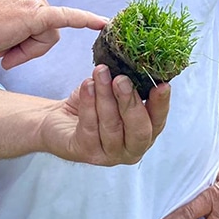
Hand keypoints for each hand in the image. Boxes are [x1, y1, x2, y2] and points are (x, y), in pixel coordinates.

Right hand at [0, 0, 106, 67]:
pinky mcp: (34, 13)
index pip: (37, 18)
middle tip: (4, 52)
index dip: (26, 38)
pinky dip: (85, 21)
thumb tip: (15, 46)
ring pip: (48, 36)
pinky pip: (65, 19)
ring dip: (28, 50)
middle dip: (28, 47)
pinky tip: (102, 24)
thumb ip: (12, 30)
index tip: (18, 38)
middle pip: (46, 28)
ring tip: (3, 49)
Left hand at [39, 65, 169, 165]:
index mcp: (144, 133)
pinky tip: (87, 85)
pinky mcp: (86, 152)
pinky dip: (88, 103)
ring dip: (105, 96)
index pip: (158, 120)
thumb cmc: (91, 104)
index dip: (161, 104)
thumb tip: (132, 62)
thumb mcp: (112, 92)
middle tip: (122, 80)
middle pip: (139, 130)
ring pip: (112, 125)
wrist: (57, 119)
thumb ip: (125, 84)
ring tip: (100, 73)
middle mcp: (131, 149)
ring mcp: (109, 155)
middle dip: (131, 102)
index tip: (162, 85)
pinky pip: (89, 126)